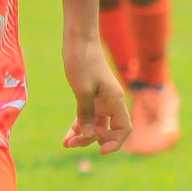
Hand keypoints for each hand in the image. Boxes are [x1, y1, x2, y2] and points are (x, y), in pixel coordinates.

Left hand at [60, 32, 131, 152]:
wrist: (78, 39)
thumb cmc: (82, 61)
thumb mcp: (82, 89)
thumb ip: (87, 113)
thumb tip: (89, 136)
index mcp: (115, 100)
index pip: (124, 129)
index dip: (115, 143)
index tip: (100, 151)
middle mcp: (112, 102)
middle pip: (109, 131)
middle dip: (92, 141)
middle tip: (72, 143)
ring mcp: (102, 100)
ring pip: (97, 125)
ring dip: (84, 136)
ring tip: (67, 143)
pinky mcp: (91, 96)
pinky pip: (89, 117)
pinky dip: (80, 126)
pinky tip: (68, 136)